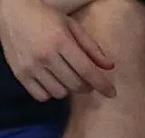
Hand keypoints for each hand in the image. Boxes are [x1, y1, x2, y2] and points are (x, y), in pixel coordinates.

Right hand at [0, 0, 114, 101]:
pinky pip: (41, 96)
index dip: (102, 85)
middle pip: (76, 85)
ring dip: (68, 89)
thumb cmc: (46, 18)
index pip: (87, 71)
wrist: (9, 11)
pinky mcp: (19, 74)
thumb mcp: (71, 26)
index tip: (112, 93)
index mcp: (60, 41)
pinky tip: (52, 81)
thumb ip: (92, 47)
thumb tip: (110, 67)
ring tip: (66, 77)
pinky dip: (50, 92)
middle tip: (87, 80)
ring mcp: (30, 66)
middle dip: (87, 86)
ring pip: (60, 93)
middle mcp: (45, 55)